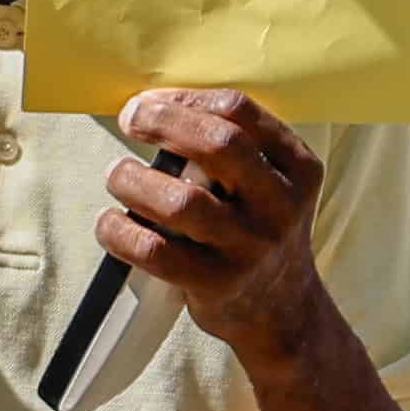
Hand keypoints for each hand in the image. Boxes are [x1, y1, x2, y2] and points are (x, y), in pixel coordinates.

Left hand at [103, 88, 332, 360]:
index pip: (240, 112)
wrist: (282, 311)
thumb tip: (156, 109)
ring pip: (180, 201)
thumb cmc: (259, 232)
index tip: (152, 102)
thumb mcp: (273, 185)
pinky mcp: (216, 285)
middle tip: (131, 120)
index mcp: (298, 169)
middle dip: (163, 122)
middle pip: (218, 145)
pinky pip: (154, 251)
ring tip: (118, 176)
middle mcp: (280, 207)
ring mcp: (250, 248)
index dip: (187, 99)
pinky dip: (119, 231)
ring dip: (133, 180)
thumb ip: (235, 149)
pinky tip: (111, 222)